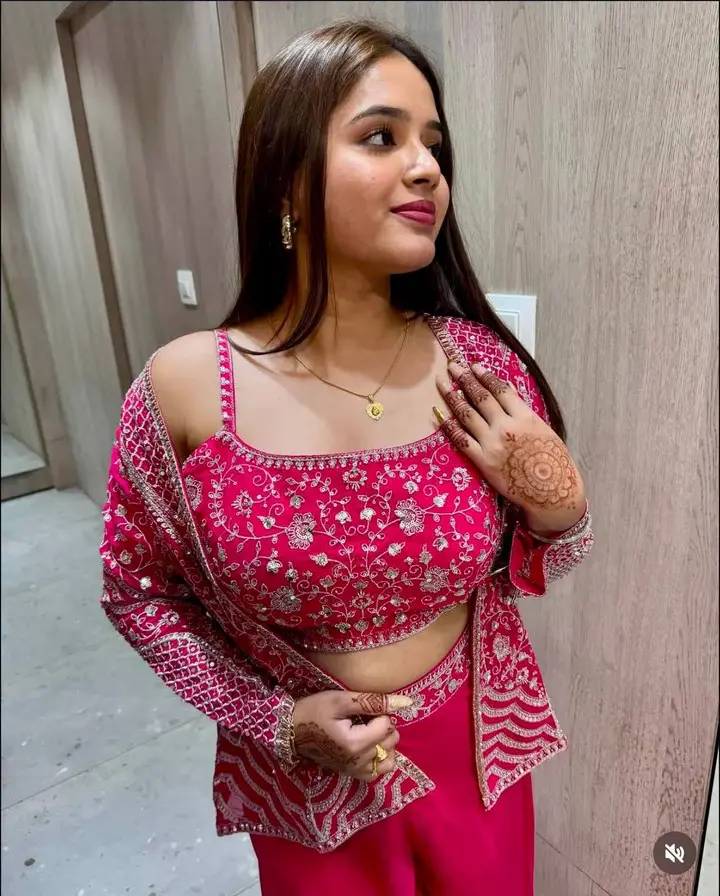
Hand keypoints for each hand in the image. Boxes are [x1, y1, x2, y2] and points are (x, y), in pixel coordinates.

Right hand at [291, 690, 412, 780]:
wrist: (291, 729)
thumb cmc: (314, 710)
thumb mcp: (341, 700)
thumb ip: (374, 701)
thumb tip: (405, 702)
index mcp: (355, 743)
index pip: (386, 725)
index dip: (379, 712)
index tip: (362, 710)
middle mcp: (357, 762)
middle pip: (390, 741)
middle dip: (384, 726)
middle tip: (364, 718)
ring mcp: (355, 771)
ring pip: (389, 757)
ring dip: (384, 743)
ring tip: (369, 731)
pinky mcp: (351, 775)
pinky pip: (378, 772)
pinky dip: (379, 759)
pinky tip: (369, 747)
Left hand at [435, 362, 585, 531]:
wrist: (552, 493)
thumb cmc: (553, 462)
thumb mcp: (544, 430)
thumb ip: (523, 411)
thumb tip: (507, 389)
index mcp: (525, 417)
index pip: (500, 390)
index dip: (485, 375)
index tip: (473, 365)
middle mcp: (506, 427)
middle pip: (481, 398)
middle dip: (465, 379)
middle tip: (452, 366)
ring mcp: (492, 444)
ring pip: (467, 415)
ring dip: (452, 397)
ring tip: (442, 383)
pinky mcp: (483, 461)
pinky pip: (461, 440)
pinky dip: (448, 426)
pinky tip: (438, 414)